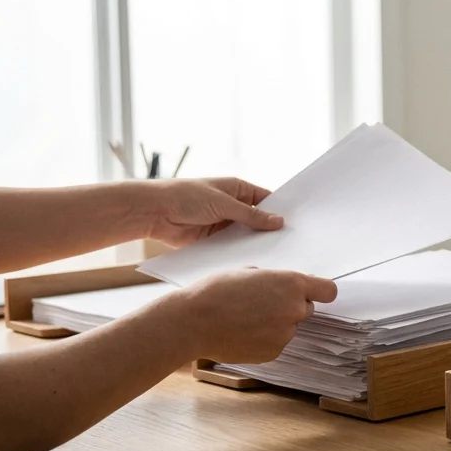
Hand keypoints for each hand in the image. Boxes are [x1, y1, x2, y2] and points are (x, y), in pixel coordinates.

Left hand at [141, 178, 284, 246]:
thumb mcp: (223, 203)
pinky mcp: (214, 240)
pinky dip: (240, 252)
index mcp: (237, 189)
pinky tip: (254, 261)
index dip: (279, 211)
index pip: (266, 200)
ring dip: (255, 243)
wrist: (154, 212)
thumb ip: (251, 215)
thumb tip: (278, 221)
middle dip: (270, 230)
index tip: (296, 224)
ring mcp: (223, 224)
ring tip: (277, 255)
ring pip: (246, 235)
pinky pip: (232, 246)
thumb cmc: (186, 196)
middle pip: (258, 220)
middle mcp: (233, 206)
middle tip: (291, 243)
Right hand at [169, 269, 337, 363]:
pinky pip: (275, 343)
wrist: (192, 322)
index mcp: (291, 284)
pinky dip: (264, 340)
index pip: (328, 291)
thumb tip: (285, 287)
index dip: (320, 292)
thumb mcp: (250, 273)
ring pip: (288, 328)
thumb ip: (275, 281)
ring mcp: (285, 334)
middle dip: (290, 307)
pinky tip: (242, 333)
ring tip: (245, 320)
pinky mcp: (273, 352)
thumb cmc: (215, 291)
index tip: (313, 293)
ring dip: (275, 324)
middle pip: (306, 309)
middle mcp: (294, 310)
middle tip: (262, 305)